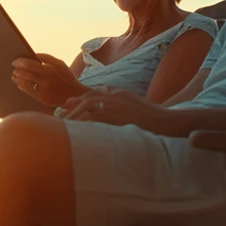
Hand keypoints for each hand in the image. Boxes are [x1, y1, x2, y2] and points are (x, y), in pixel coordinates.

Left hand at [11, 54, 87, 106]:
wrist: (75, 95)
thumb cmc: (66, 77)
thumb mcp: (60, 64)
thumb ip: (46, 58)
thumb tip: (32, 54)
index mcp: (50, 69)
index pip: (29, 64)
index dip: (20, 62)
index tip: (15, 61)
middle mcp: (46, 80)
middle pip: (25, 74)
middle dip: (17, 71)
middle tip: (14, 69)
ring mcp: (44, 90)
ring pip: (25, 83)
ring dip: (17, 79)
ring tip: (14, 76)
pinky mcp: (42, 99)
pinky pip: (28, 91)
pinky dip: (22, 86)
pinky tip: (20, 84)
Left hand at [61, 88, 181, 134]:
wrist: (165, 122)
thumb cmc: (149, 115)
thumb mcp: (131, 100)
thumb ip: (116, 95)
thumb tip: (101, 93)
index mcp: (116, 93)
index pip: (91, 95)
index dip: (76, 102)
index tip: (65, 109)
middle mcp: (114, 97)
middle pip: (86, 100)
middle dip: (71, 110)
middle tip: (59, 120)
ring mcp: (115, 106)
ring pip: (87, 109)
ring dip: (74, 118)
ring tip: (64, 128)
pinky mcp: (116, 117)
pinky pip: (94, 120)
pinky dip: (84, 125)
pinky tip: (76, 132)